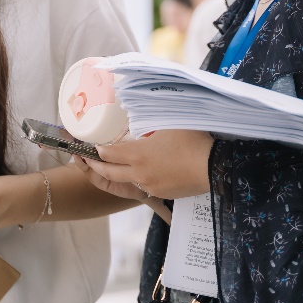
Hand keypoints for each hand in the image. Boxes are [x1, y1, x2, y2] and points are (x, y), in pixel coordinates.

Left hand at [80, 130, 212, 199]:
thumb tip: (140, 109)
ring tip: (113, 164)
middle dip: (94, 165)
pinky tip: (143, 170)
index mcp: (138, 154)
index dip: (97, 150)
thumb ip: (151, 118)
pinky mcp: (161, 193)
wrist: (215, 168)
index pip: (108, 153)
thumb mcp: (169, 123)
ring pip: (125, 181)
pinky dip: (138, 179)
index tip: (93, 145)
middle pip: (108, 172)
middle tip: (86, 160)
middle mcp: (139, 173)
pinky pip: (143, 187)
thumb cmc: (193, 141)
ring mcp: (150, 186)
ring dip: (116, 173)